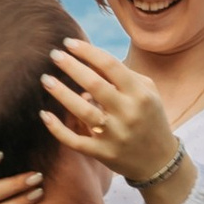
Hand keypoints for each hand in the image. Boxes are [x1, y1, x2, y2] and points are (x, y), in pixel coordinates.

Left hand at [41, 36, 184, 200]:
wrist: (159, 161)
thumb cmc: (148, 117)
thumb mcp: (145, 92)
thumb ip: (121, 75)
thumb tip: (88, 59)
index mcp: (139, 94)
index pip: (110, 65)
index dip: (87, 51)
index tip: (68, 42)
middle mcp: (128, 113)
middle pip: (94, 85)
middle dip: (71, 67)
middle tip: (54, 54)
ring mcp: (115, 135)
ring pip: (83, 112)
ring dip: (61, 93)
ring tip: (46, 79)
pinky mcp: (103, 154)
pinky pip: (76, 141)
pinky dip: (58, 129)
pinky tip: (44, 115)